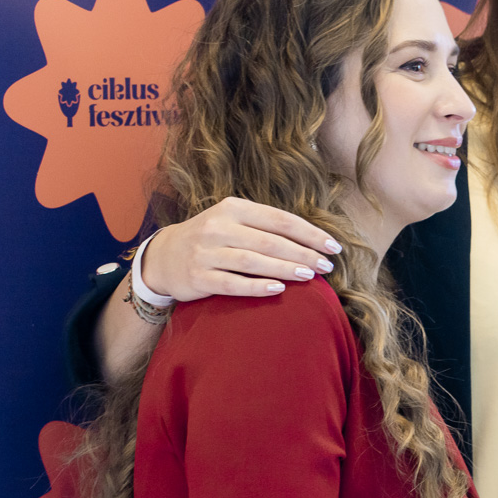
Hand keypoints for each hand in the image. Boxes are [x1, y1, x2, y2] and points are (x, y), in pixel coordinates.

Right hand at [142, 197, 341, 301]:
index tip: (333, 247)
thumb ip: (266, 226)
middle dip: (303, 254)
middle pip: (270, 241)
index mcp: (233, 208)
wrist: (164, 256)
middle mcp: (218, 227)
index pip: (280, 220)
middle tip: (327, 266)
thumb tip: (313, 240)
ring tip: (310, 276)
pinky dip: (256, 287)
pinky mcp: (198, 277)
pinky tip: (278, 289)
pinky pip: (232, 283)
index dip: (310, 233)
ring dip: (285, 269)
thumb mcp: (234, 220)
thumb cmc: (212, 237)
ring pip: (253, 261)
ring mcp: (206, 253)